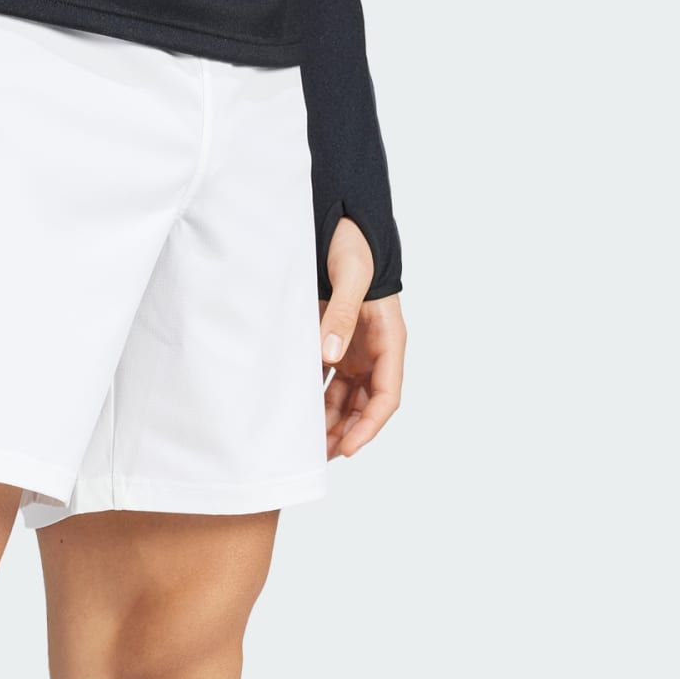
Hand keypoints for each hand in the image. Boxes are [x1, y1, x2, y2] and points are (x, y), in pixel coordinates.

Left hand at [319, 217, 405, 458]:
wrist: (336, 221)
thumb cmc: (351, 243)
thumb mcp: (349, 274)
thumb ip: (341, 314)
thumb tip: (331, 356)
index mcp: (389, 338)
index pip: (386, 396)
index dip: (369, 427)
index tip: (346, 448)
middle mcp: (374, 349)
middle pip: (364, 405)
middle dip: (344, 433)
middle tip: (316, 457)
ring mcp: (353, 348)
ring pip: (343, 398)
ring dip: (326, 422)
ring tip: (302, 445)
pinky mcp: (332, 343)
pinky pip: (324, 380)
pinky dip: (311, 399)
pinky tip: (291, 413)